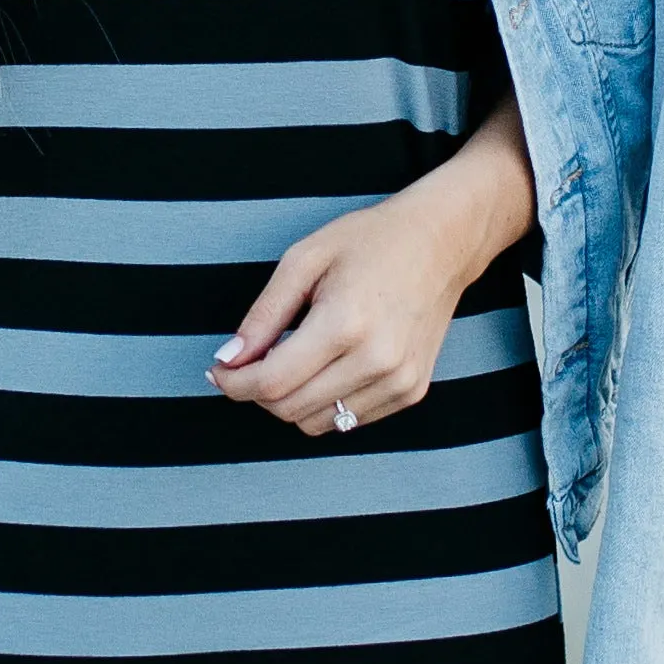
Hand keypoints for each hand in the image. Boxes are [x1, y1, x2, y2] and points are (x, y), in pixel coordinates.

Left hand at [209, 177, 487, 438]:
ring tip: (291, 361)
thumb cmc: (371, 241)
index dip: (233, 383)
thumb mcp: (304, 260)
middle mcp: (376, 360)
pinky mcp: (411, 391)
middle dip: (257, 393)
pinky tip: (327, 366)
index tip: (220, 370)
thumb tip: (228, 359)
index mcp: (344, 323)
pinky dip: (325, 402)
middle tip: (249, 363)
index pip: (271, 383)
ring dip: (290, 400)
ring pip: (316, 422)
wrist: (443, 242)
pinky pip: (348, 420)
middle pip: (289, 408)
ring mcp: (398, 381)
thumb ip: (263, 315)